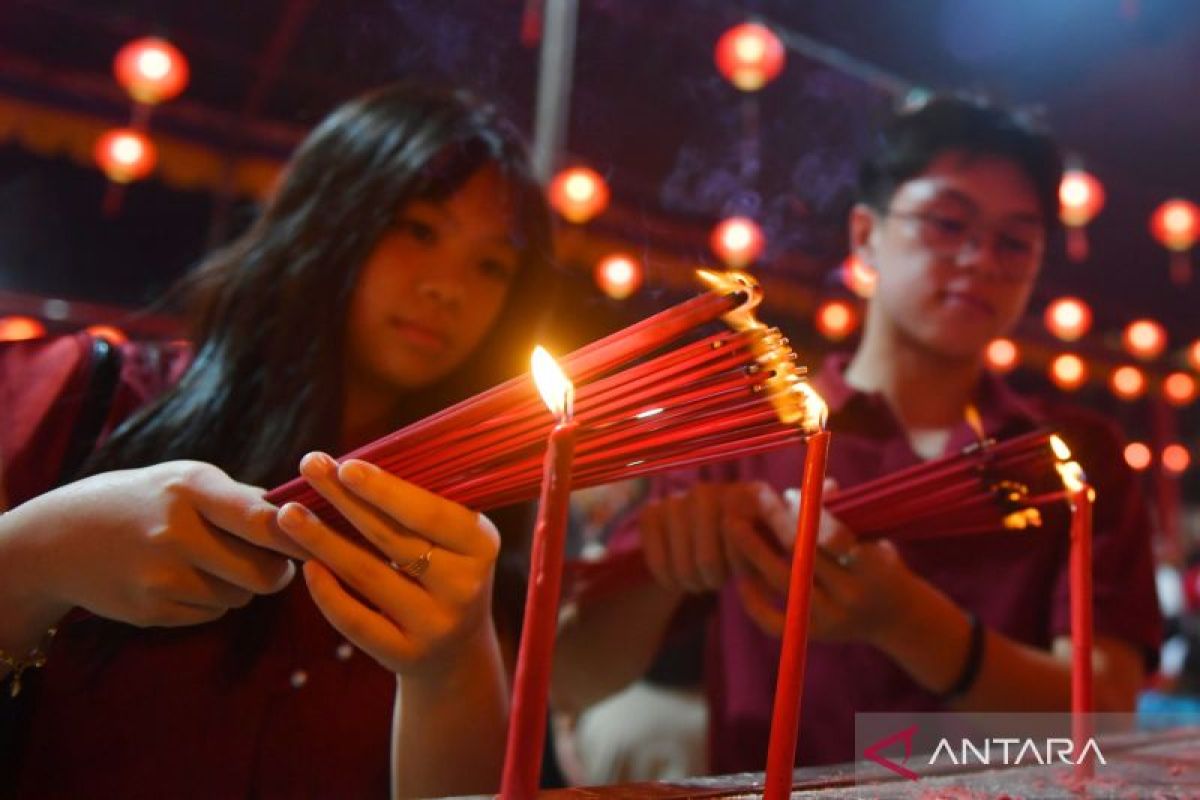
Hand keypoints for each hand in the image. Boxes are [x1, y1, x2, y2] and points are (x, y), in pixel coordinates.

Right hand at [2, 461, 299, 629]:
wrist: (62, 538)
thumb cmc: (147, 501)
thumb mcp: (187, 480)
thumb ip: (243, 499)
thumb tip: (305, 519)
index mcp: (191, 488)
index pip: (262, 519)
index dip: (298, 536)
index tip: (318, 541)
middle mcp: (175, 532)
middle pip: (264, 572)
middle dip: (279, 572)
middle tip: (276, 563)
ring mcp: (160, 575)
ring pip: (240, 597)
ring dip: (241, 586)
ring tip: (212, 563)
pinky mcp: (150, 610)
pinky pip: (211, 613)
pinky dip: (211, 601)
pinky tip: (182, 579)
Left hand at [276, 453, 499, 677]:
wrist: (457, 649)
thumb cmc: (445, 569)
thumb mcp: (453, 538)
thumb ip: (420, 504)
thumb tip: (357, 463)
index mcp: (481, 545)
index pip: (429, 514)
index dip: (385, 490)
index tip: (346, 465)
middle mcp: (464, 587)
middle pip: (392, 539)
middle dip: (345, 501)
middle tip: (308, 468)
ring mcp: (436, 624)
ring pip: (368, 576)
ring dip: (322, 541)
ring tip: (288, 514)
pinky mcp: (406, 655)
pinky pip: (357, 621)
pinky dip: (328, 592)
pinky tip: (307, 566)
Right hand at [638, 481, 788, 594]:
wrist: (710, 542)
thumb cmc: (753, 546)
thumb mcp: (778, 545)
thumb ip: (793, 536)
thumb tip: (821, 505)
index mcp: (749, 493)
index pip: (747, 531)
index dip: (747, 559)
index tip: (753, 568)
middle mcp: (710, 490)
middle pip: (708, 559)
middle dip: (715, 579)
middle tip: (720, 580)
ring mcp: (677, 499)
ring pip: (685, 565)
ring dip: (695, 582)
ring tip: (705, 580)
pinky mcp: (651, 513)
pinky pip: (658, 561)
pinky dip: (670, 580)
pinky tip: (680, 579)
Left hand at [736, 481, 922, 644]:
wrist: (898, 616)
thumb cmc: (879, 561)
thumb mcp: (871, 534)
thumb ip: (839, 511)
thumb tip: (800, 490)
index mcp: (872, 567)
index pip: (831, 538)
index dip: (806, 514)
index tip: (786, 494)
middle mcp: (851, 596)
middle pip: (802, 559)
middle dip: (772, 527)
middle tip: (745, 504)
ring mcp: (831, 620)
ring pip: (784, 584)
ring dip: (754, 554)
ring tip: (733, 528)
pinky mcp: (813, 636)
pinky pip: (774, 622)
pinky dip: (754, 601)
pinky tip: (741, 578)